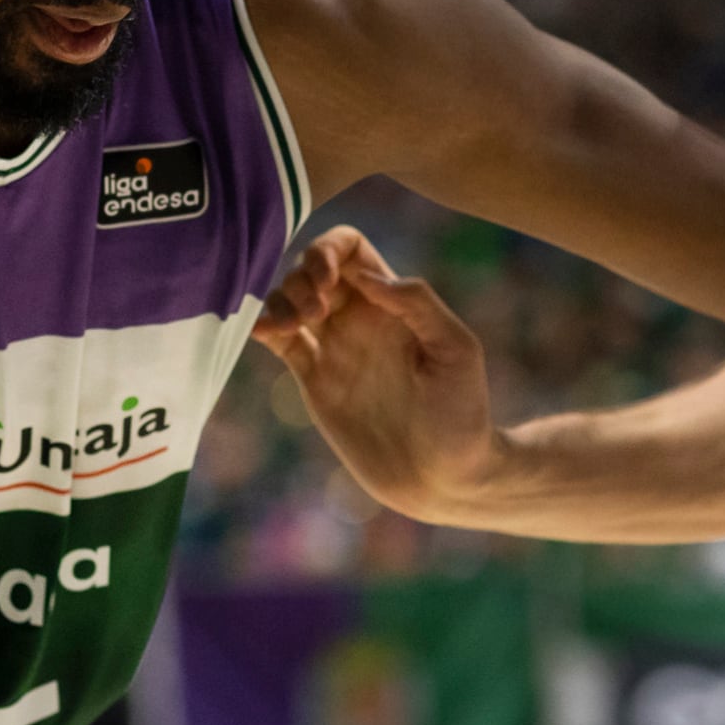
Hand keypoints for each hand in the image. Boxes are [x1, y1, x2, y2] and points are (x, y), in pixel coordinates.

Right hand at [253, 227, 508, 523]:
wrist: (443, 476)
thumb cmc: (462, 412)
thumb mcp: (456, 349)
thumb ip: (417, 303)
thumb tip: (365, 278)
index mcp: (392, 303)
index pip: (349, 248)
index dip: (330, 249)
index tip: (329, 278)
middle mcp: (359, 319)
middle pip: (310, 268)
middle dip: (301, 273)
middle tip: (315, 309)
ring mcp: (334, 349)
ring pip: (288, 300)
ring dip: (279, 298)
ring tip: (292, 325)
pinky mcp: (315, 381)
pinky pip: (279, 340)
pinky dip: (262, 325)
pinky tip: (263, 329)